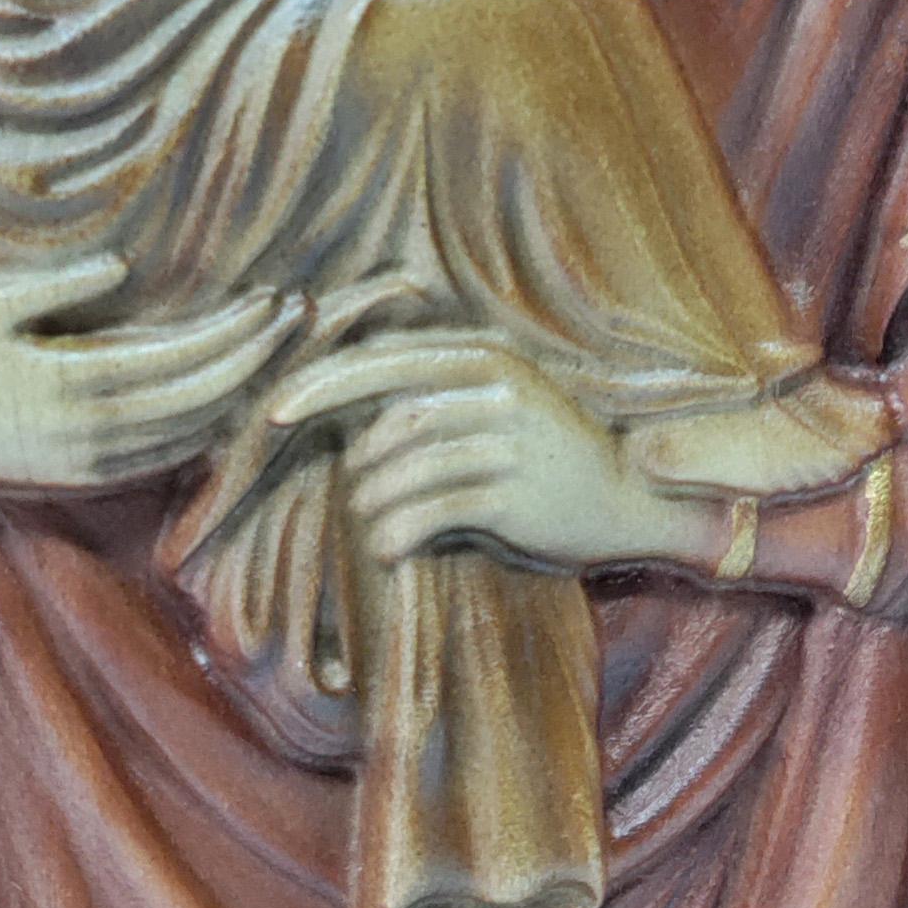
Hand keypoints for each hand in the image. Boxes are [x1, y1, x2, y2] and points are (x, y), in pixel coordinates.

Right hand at [0, 255, 298, 495]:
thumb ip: (58, 286)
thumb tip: (122, 268)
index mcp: (72, 384)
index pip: (184, 360)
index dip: (238, 332)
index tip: (276, 298)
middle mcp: (88, 435)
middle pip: (199, 401)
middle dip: (255, 359)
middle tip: (296, 317)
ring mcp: (80, 463)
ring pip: (185, 437)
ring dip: (236, 396)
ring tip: (271, 354)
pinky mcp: (68, 477)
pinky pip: (155, 459)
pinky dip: (198, 433)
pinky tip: (219, 407)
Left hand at [268, 329, 710, 572]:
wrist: (631, 501)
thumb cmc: (550, 456)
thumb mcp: (499, 403)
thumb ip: (435, 396)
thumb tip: (351, 408)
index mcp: (484, 356)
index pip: (385, 360)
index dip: (323, 382)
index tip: (275, 408)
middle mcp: (496, 388)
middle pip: (390, 413)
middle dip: (346, 451)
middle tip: (329, 480)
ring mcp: (507, 440)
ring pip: (405, 468)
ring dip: (372, 501)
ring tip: (370, 523)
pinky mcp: (513, 493)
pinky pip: (431, 512)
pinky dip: (399, 534)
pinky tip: (388, 551)